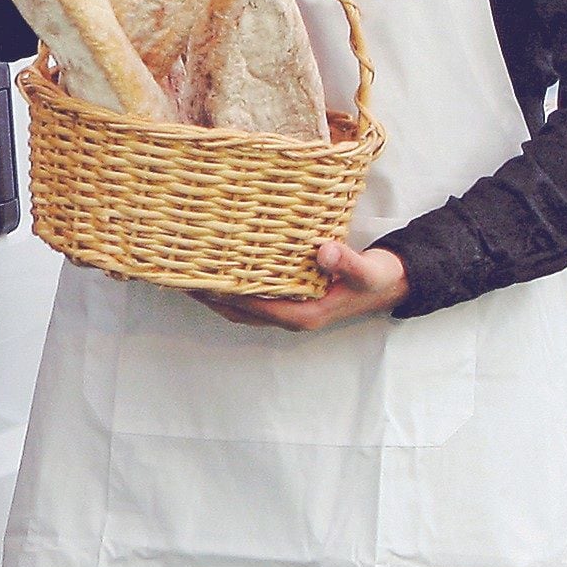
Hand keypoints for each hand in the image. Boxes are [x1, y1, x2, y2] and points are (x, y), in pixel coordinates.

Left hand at [193, 242, 408, 331]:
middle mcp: (291, 315)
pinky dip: (231, 286)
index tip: (197, 280)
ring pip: (241, 306)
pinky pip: (251, 296)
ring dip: (214, 293)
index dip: (225, 295)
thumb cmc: (376, 278)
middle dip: (208, 296)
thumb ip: (346, 261)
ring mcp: (288, 309)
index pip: (254, 306)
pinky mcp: (288, 298)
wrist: (390, 284)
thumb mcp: (367, 270)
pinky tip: (216, 267)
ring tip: (185, 272)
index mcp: (304, 314)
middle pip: (238, 310)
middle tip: (176, 275)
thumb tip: (323, 251)